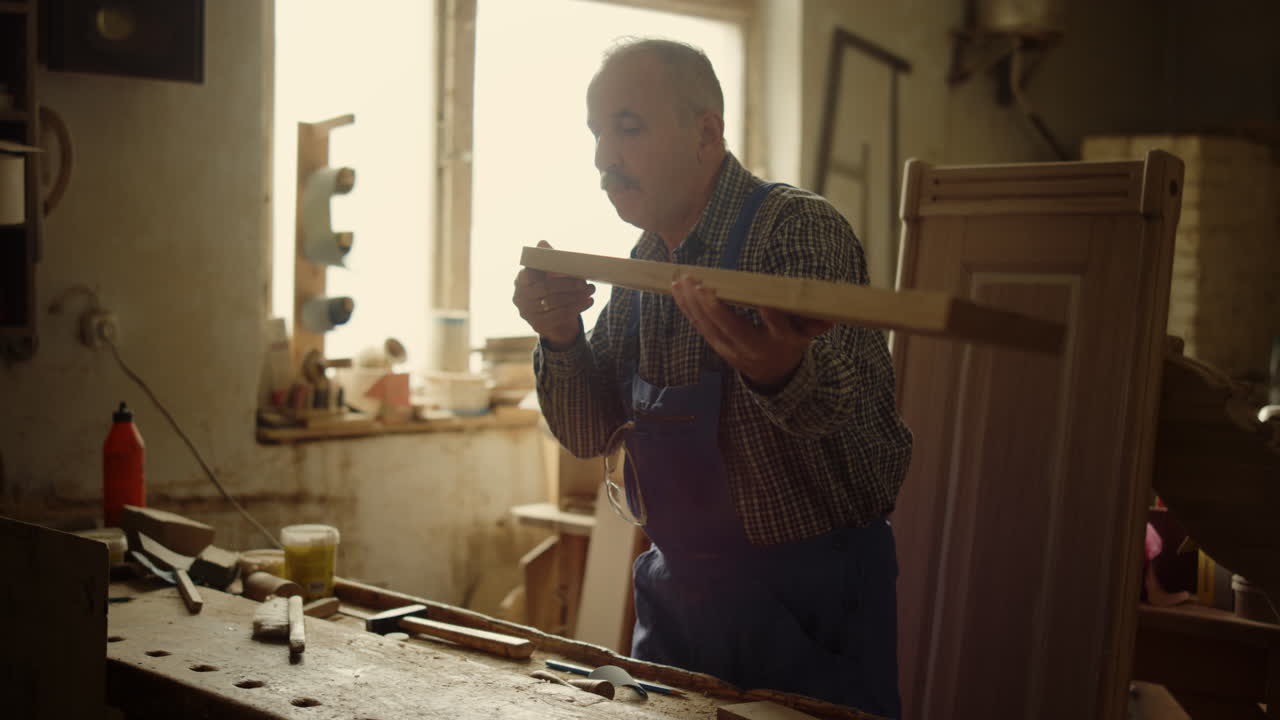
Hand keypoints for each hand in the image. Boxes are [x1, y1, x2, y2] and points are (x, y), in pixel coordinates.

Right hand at [513, 240, 595, 347]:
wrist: (556, 321)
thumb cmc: (553, 290)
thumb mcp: (550, 274)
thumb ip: (548, 259)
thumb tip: (542, 243)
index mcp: (520, 281)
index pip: (526, 274)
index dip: (538, 271)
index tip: (554, 269)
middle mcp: (519, 297)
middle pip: (545, 288)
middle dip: (568, 285)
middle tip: (586, 282)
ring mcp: (527, 313)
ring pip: (554, 303)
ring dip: (576, 296)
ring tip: (591, 290)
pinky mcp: (538, 325)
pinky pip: (559, 316)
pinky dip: (577, 307)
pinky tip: (588, 301)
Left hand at [670, 275, 833, 388]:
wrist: (773, 374)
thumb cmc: (789, 344)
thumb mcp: (806, 336)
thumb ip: (816, 324)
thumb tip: (831, 317)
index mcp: (779, 342)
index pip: (775, 328)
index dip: (770, 316)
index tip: (763, 301)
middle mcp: (752, 348)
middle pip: (731, 328)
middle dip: (713, 307)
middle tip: (699, 284)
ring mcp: (731, 349)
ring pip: (708, 327)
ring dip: (692, 305)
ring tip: (681, 282)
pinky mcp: (717, 346)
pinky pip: (699, 327)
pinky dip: (687, 309)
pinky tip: (677, 291)